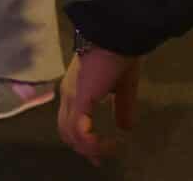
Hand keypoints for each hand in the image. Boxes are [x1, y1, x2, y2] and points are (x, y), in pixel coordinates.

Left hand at [59, 48, 140, 164]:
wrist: (117, 34)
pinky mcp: (79, 100)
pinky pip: (80, 131)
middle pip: (66, 132)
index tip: (99, 153)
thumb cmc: (120, 54)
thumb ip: (123, 106)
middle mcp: (67, 96)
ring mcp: (71, 98)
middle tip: (101, 159)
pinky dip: (92, 143)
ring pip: (71, 135)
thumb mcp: (124, 85)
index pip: (71, 121)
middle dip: (84, 148)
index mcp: (75, 90)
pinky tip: (108, 144)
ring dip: (89, 148)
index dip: (82, 139)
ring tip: (109, 150)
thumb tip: (126, 128)